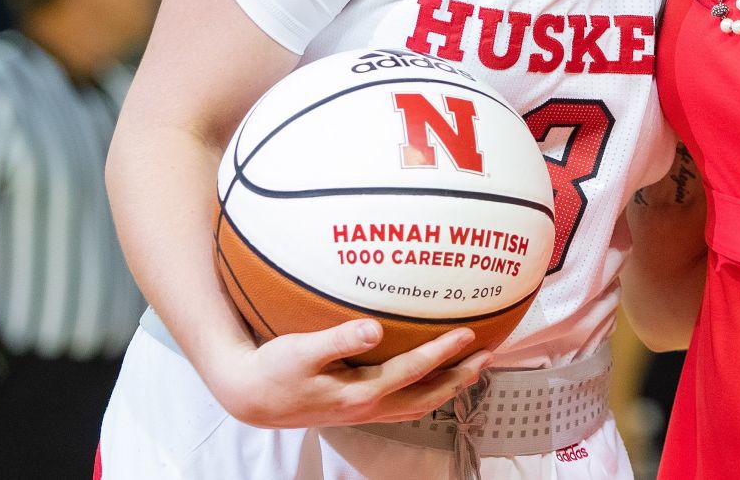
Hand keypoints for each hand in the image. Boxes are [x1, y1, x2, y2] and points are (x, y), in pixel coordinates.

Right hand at [212, 320, 491, 428]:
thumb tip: (375, 328)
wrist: (251, 397)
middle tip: (488, 356)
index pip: (413, 372)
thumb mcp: (301, 349)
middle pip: (427, 396)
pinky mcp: (356, 409)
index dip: (443, 354)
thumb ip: (339, 338)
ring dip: (448, 388)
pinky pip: (403, 405)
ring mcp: (364, 412)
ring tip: (471, 369)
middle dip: (460, 377)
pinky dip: (425, 393)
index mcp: (360, 392)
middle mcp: (368, 407)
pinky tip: (430, 380)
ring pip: (418, 405)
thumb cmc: (274, 369)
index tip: (468, 334)